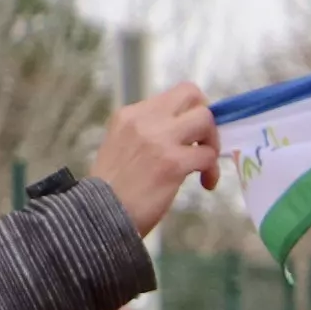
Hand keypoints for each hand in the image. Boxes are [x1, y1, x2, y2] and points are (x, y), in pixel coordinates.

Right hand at [91, 85, 220, 235]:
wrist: (97, 215)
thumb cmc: (114, 188)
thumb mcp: (124, 146)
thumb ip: (150, 132)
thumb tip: (187, 131)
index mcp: (130, 114)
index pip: (177, 94)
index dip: (194, 112)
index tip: (193, 135)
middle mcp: (143, 120)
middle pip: (193, 95)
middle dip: (207, 120)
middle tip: (204, 146)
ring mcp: (158, 139)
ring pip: (206, 120)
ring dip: (213, 145)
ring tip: (204, 168)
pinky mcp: (171, 163)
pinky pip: (208, 155)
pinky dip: (212, 170)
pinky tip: (204, 184)